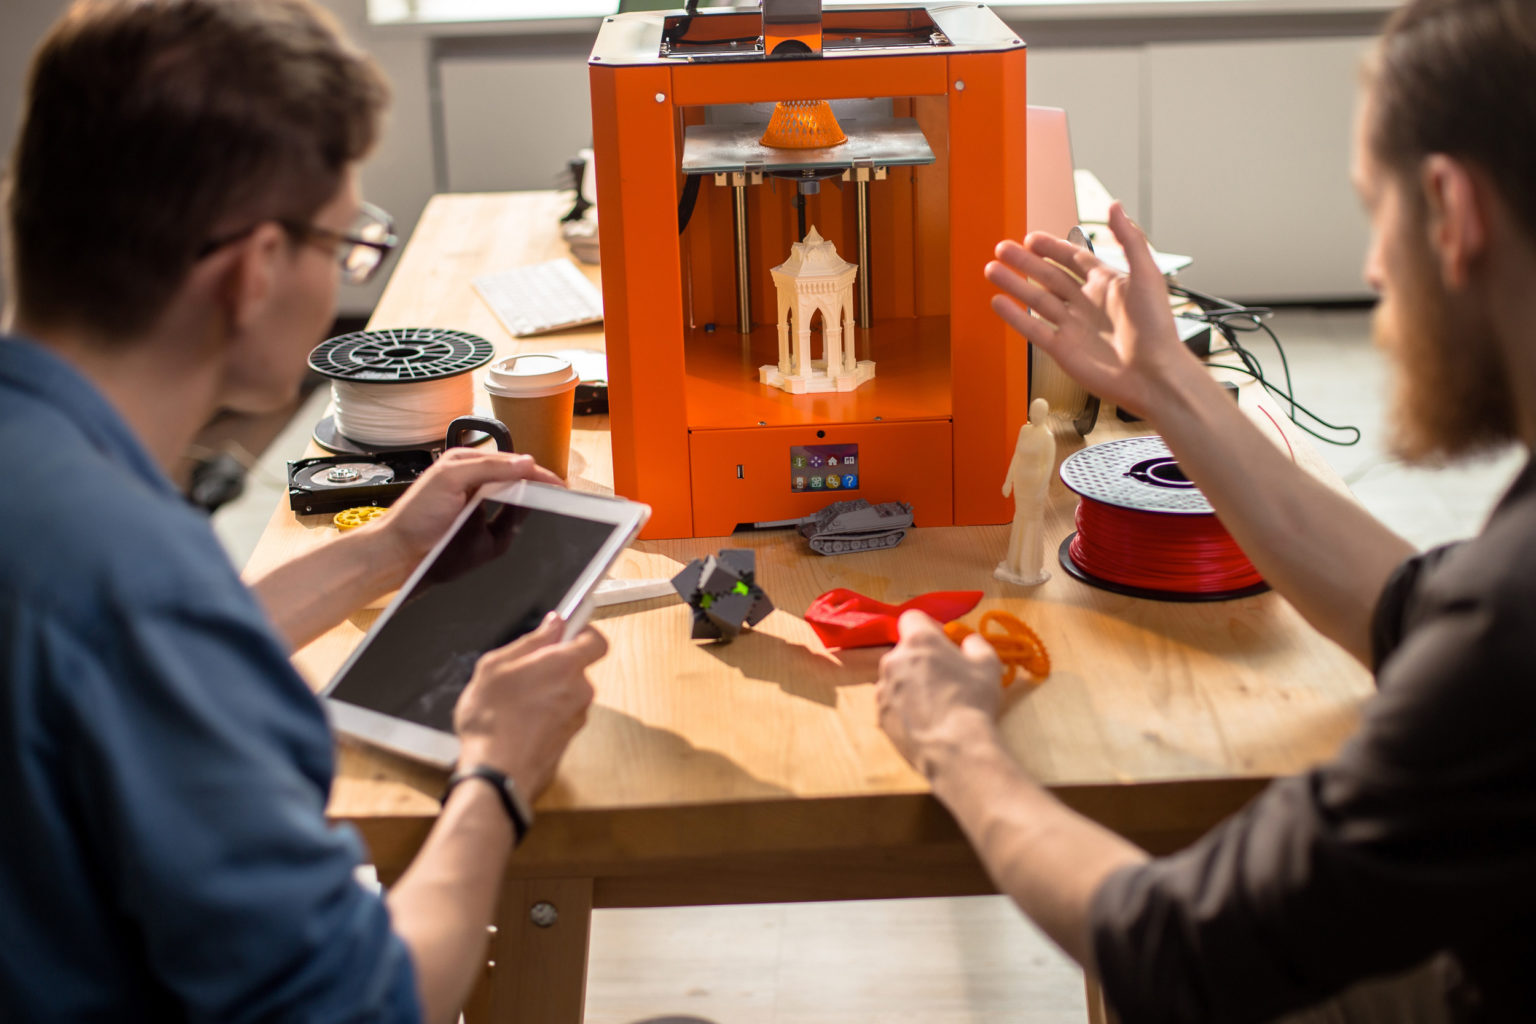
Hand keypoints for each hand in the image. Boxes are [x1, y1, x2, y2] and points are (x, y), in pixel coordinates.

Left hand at [370, 448, 563, 586]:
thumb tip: (526, 462)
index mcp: (469, 464)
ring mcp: (481, 509)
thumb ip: (488, 467)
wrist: (399, 553)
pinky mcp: (481, 533)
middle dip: (537, 487)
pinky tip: (526, 526)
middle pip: (517, 481)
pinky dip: (519, 525)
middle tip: (559, 497)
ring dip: (530, 506)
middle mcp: (476, 484)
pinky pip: (508, 526)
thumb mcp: (450, 479)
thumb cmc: (416, 515)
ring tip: (549, 509)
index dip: (536, 472)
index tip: (557, 484)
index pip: (512, 463)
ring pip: (516, 503)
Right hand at [454, 613, 606, 799]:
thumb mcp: (496, 665)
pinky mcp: (569, 739)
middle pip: (578, 668)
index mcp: (566, 665)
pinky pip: (561, 716)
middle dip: (554, 666)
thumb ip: (531, 641)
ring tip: (515, 700)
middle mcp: (579, 691)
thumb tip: (553, 625)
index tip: (564, 632)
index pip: (596, 640)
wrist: (497, 772)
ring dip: (548, 692)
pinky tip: (518, 720)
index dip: (582, 633)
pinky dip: (545, 714)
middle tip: (524, 670)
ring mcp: (576, 717)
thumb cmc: (493, 719)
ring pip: (567, 694)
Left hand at [876, 610, 1003, 779]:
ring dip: (911, 682)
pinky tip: (925, 720)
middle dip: (921, 658)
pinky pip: (892, 701)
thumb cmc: (973, 700)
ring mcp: (883, 687)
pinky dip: (904, 706)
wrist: (954, 746)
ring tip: (935, 703)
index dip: (929, 627)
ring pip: (896, 676)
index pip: (913, 618)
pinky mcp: (880, 714)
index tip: (944, 643)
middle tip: (944, 677)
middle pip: (905, 650)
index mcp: (918, 641)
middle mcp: (893, 659)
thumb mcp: (988, 664)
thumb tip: (967, 641)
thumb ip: (975, 644)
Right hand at [984, 202, 1200, 420]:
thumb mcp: (1147, 275)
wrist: (1153, 375)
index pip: (1073, 258)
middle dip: (1024, 262)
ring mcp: (1072, 327)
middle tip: (1002, 249)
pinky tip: (999, 302)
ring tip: (991, 270)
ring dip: (1014, 284)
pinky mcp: (1062, 350)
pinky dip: (1015, 316)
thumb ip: (1129, 239)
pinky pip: (1033, 329)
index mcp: (1107, 284)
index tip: (1031, 238)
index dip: (1052, 247)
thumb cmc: (1157, 328)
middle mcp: (1087, 303)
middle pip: (1049, 276)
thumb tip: (1115, 205)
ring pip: (1036, 299)